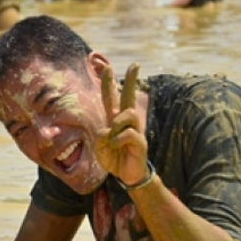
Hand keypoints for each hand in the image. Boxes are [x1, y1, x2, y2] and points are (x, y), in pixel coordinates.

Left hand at [95, 63, 149, 185]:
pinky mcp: (140, 142)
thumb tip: (108, 130)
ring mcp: (135, 130)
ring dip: (117, 123)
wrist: (127, 175)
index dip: (108, 84)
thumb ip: (100, 137)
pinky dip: (119, 139)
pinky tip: (116, 146)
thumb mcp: (100, 148)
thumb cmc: (114, 159)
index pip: (111, 98)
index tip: (107, 67)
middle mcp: (126, 122)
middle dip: (131, 80)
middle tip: (135, 64)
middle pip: (129, 96)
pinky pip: (129, 133)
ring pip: (129, 114)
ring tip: (113, 137)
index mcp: (114, 121)